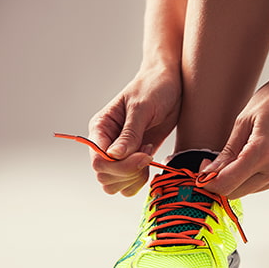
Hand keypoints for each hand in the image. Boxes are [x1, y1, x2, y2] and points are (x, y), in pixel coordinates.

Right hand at [88, 64, 180, 195]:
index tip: (144, 154)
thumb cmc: (153, 88)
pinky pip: (130, 182)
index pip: (98, 160)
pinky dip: (140, 179)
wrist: (170, 83)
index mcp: (101, 128)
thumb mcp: (142, 108)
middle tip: (148, 154)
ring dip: (134, 178)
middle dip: (128, 173)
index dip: (120, 166)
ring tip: (148, 154)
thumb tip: (114, 156)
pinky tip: (151, 158)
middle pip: (104, 176)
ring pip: (115, 184)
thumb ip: (130, 133)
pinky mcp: (135, 158)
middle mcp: (106, 143)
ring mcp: (120, 153)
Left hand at [201, 73, 268, 198]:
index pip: (226, 184)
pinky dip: (256, 176)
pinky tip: (260, 157)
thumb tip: (209, 172)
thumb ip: (226, 152)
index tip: (202, 172)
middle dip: (221, 182)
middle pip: (236, 192)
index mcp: (262, 152)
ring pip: (251, 190)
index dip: (208, 182)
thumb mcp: (243, 121)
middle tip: (215, 163)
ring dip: (239, 179)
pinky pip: (266, 185)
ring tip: (241, 154)